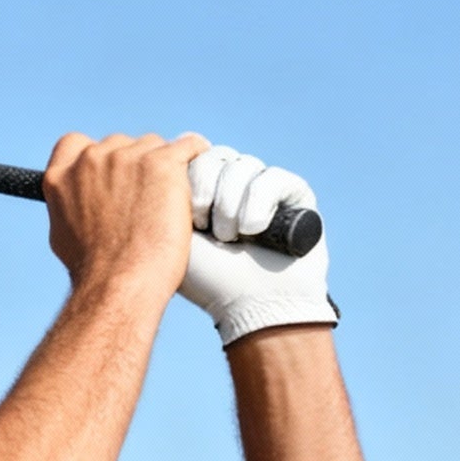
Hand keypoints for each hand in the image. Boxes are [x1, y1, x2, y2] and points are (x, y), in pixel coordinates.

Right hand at [44, 131, 209, 310]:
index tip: (108, 171)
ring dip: (161, 167)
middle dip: (132, 166)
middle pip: (120, 145)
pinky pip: (188, 147)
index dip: (94, 155)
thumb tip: (81, 200)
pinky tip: (196, 173)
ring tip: (166, 204)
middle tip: (143, 200)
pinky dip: (195, 157)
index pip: (75, 144)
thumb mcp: (63, 235)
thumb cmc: (93, 272)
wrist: (119, 286)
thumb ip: (71, 206)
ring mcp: (126, 157)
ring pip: (153, 147)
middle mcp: (90, 160)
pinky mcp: (162, 162)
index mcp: (61, 177)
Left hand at [179, 145, 338, 346]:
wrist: (251, 305)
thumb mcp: (173, 236)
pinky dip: (258, 205)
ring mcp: (265, 187)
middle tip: (209, 231)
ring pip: (242, 166)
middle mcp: (236, 185)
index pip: (194, 156)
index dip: (191, 182)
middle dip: (208, 194)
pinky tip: (255, 232)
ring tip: (233, 240)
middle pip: (216, 155)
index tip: (190, 220)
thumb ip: (164, 197)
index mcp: (206, 192)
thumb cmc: (208, 280)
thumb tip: (166, 155)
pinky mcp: (295, 192)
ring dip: (231, 207)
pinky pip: (271, 177)